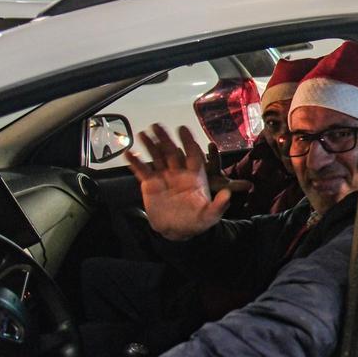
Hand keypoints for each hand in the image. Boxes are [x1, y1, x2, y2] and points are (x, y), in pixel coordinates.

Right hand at [125, 125, 246, 240]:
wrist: (177, 231)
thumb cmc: (196, 221)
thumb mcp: (210, 215)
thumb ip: (219, 205)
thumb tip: (228, 194)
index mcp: (195, 176)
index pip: (193, 154)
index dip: (188, 141)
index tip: (183, 129)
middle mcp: (179, 172)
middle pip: (172, 152)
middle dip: (165, 139)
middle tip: (158, 125)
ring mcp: (164, 177)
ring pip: (156, 157)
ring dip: (149, 145)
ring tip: (142, 134)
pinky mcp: (151, 184)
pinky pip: (142, 171)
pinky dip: (136, 162)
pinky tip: (129, 153)